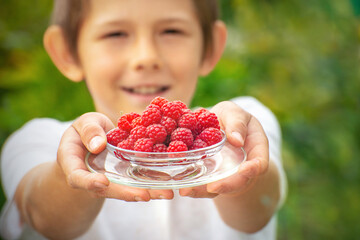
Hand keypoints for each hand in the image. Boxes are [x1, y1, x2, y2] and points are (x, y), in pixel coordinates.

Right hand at [57, 112, 173, 200]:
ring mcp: (109, 181)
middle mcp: (92, 178)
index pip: (77, 177)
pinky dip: (152, 184)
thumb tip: (99, 144)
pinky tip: (168, 184)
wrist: (92, 140)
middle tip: (146, 195)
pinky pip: (136, 183)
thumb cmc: (85, 130)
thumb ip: (89, 131)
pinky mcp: (124, 178)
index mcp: (74, 164)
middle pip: (107, 190)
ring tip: (166, 193)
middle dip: (127, 193)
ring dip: (146, 192)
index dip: (89, 182)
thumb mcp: (84, 123)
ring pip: (125, 190)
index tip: (103, 182)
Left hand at [179, 101, 268, 197]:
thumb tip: (237, 140)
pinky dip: (194, 188)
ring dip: (204, 191)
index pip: (260, 161)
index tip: (244, 170)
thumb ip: (236, 122)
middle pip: (239, 181)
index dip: (254, 168)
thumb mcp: (233, 112)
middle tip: (212, 187)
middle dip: (226, 185)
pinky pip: (204, 186)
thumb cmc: (229, 117)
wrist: (216, 125)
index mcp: (256, 147)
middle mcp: (243, 166)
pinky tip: (183, 189)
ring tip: (188, 191)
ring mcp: (226, 174)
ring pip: (219, 187)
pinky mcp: (211, 177)